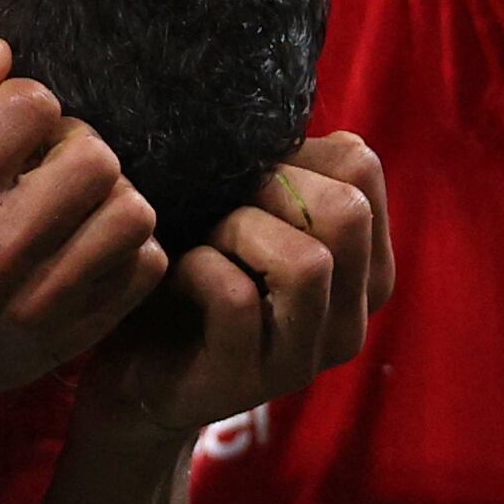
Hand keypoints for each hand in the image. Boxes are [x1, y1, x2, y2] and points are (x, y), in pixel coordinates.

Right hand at [0, 45, 166, 488]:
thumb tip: (0, 57)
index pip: (31, 109)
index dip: (19, 102)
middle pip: (94, 159)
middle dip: (70, 142)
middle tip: (39, 161)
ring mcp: (38, 304)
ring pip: (130, 214)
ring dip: (104, 193)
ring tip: (66, 200)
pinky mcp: (67, 336)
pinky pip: (142, 267)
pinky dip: (123, 244)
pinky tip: (81, 240)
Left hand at [86, 134, 394, 445]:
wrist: (137, 369)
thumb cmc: (195, 276)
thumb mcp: (250, 216)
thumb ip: (284, 174)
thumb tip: (279, 122)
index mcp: (367, 269)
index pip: (363, 168)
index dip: (296, 151)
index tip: (247, 173)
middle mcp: (353, 318)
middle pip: (349, 211)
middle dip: (273, 187)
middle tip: (223, 202)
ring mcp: (306, 358)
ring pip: (307, 263)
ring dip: (238, 230)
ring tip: (205, 240)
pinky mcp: (249, 381)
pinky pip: (236, 298)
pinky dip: (197, 268)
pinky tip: (179, 276)